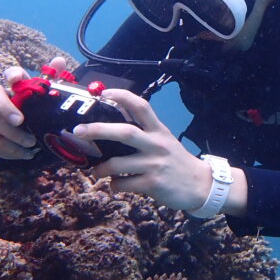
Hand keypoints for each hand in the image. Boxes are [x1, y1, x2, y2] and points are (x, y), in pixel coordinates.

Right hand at [0, 56, 66, 159]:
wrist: (40, 141)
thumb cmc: (46, 116)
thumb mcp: (55, 100)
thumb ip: (57, 80)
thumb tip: (58, 60)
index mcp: (20, 88)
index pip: (12, 73)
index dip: (12, 74)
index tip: (15, 80)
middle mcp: (2, 98)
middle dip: (3, 106)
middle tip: (19, 121)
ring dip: (11, 134)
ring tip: (32, 143)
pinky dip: (8, 149)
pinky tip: (25, 154)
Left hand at [74, 89, 211, 211]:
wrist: (201, 186)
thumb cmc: (177, 162)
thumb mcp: (165, 141)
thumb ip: (145, 132)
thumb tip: (114, 124)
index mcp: (159, 131)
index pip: (141, 106)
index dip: (122, 97)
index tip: (103, 93)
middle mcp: (156, 145)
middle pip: (125, 132)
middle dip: (98, 130)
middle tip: (78, 130)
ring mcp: (154, 165)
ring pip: (117, 164)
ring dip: (101, 168)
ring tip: (96, 171)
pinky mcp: (152, 184)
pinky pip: (123, 184)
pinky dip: (113, 185)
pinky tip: (115, 185)